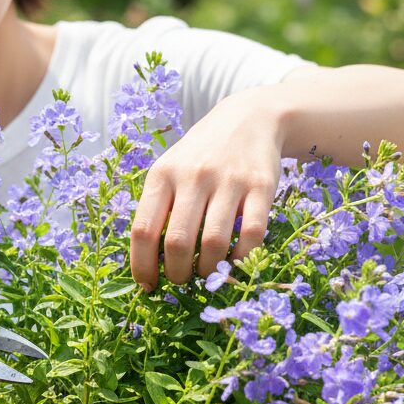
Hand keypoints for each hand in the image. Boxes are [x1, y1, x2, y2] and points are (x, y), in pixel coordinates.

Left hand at [129, 90, 283, 288]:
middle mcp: (193, 176)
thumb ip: (158, 206)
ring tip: (206, 274)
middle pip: (176, 241)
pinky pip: (250, 234)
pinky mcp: (261, 186)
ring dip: (208, 271)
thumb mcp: (170, 169)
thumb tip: (148, 261)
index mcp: (162, 175)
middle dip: (176, 273)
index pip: (142, 229)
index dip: (142, 265)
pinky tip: (234, 261)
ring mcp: (228, 180)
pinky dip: (240, 258)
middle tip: (180, 280)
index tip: (147, 286)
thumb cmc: (200, 154)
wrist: (249, 117)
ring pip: (212, 243)